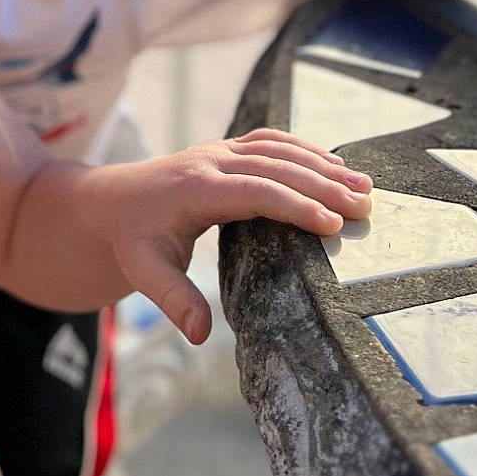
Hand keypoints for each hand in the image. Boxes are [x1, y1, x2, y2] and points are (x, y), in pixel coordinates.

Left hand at [99, 131, 372, 344]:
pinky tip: (335, 165)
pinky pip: (272, 141)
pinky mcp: (228, 150)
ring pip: (279, 148)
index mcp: (196, 189)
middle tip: (365, 209)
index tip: (332, 224)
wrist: (111, 200)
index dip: (295, 205)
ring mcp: (221, 150)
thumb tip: (200, 335)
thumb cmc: (132, 239)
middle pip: (277, 166)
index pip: (256, 192)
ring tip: (365, 187)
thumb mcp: (143, 272)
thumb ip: (173, 300)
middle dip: (323, 186)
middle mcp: (212, 161)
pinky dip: (306, 149)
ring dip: (323, 164)